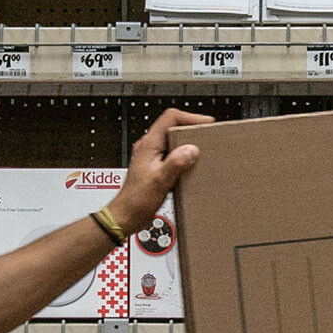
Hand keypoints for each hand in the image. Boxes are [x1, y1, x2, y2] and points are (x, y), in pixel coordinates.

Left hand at [113, 109, 214, 231]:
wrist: (126, 215)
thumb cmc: (136, 200)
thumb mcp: (160, 181)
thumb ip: (176, 163)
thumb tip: (191, 150)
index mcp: (148, 144)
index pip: (170, 118)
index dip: (190, 117)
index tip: (205, 122)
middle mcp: (148, 147)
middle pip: (173, 127)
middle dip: (191, 129)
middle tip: (206, 135)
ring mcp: (151, 156)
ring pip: (173, 141)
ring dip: (187, 144)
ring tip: (201, 150)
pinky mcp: (155, 166)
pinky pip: (171, 154)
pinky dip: (183, 157)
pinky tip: (190, 167)